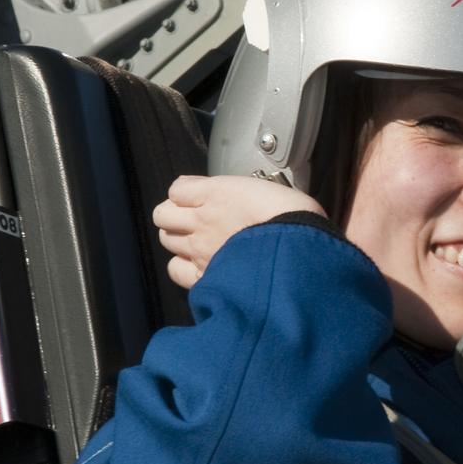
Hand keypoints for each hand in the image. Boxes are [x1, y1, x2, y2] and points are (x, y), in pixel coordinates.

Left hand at [153, 175, 326, 288]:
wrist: (298, 250)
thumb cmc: (293, 218)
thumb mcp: (269, 189)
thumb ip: (242, 191)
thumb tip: (230, 196)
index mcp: (217, 193)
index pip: (178, 190)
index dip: (187, 195)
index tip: (202, 200)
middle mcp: (202, 219)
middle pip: (164, 215)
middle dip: (178, 217)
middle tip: (199, 222)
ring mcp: (200, 249)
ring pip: (167, 240)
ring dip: (179, 241)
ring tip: (201, 244)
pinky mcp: (205, 275)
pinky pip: (175, 270)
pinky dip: (184, 267)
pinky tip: (202, 266)